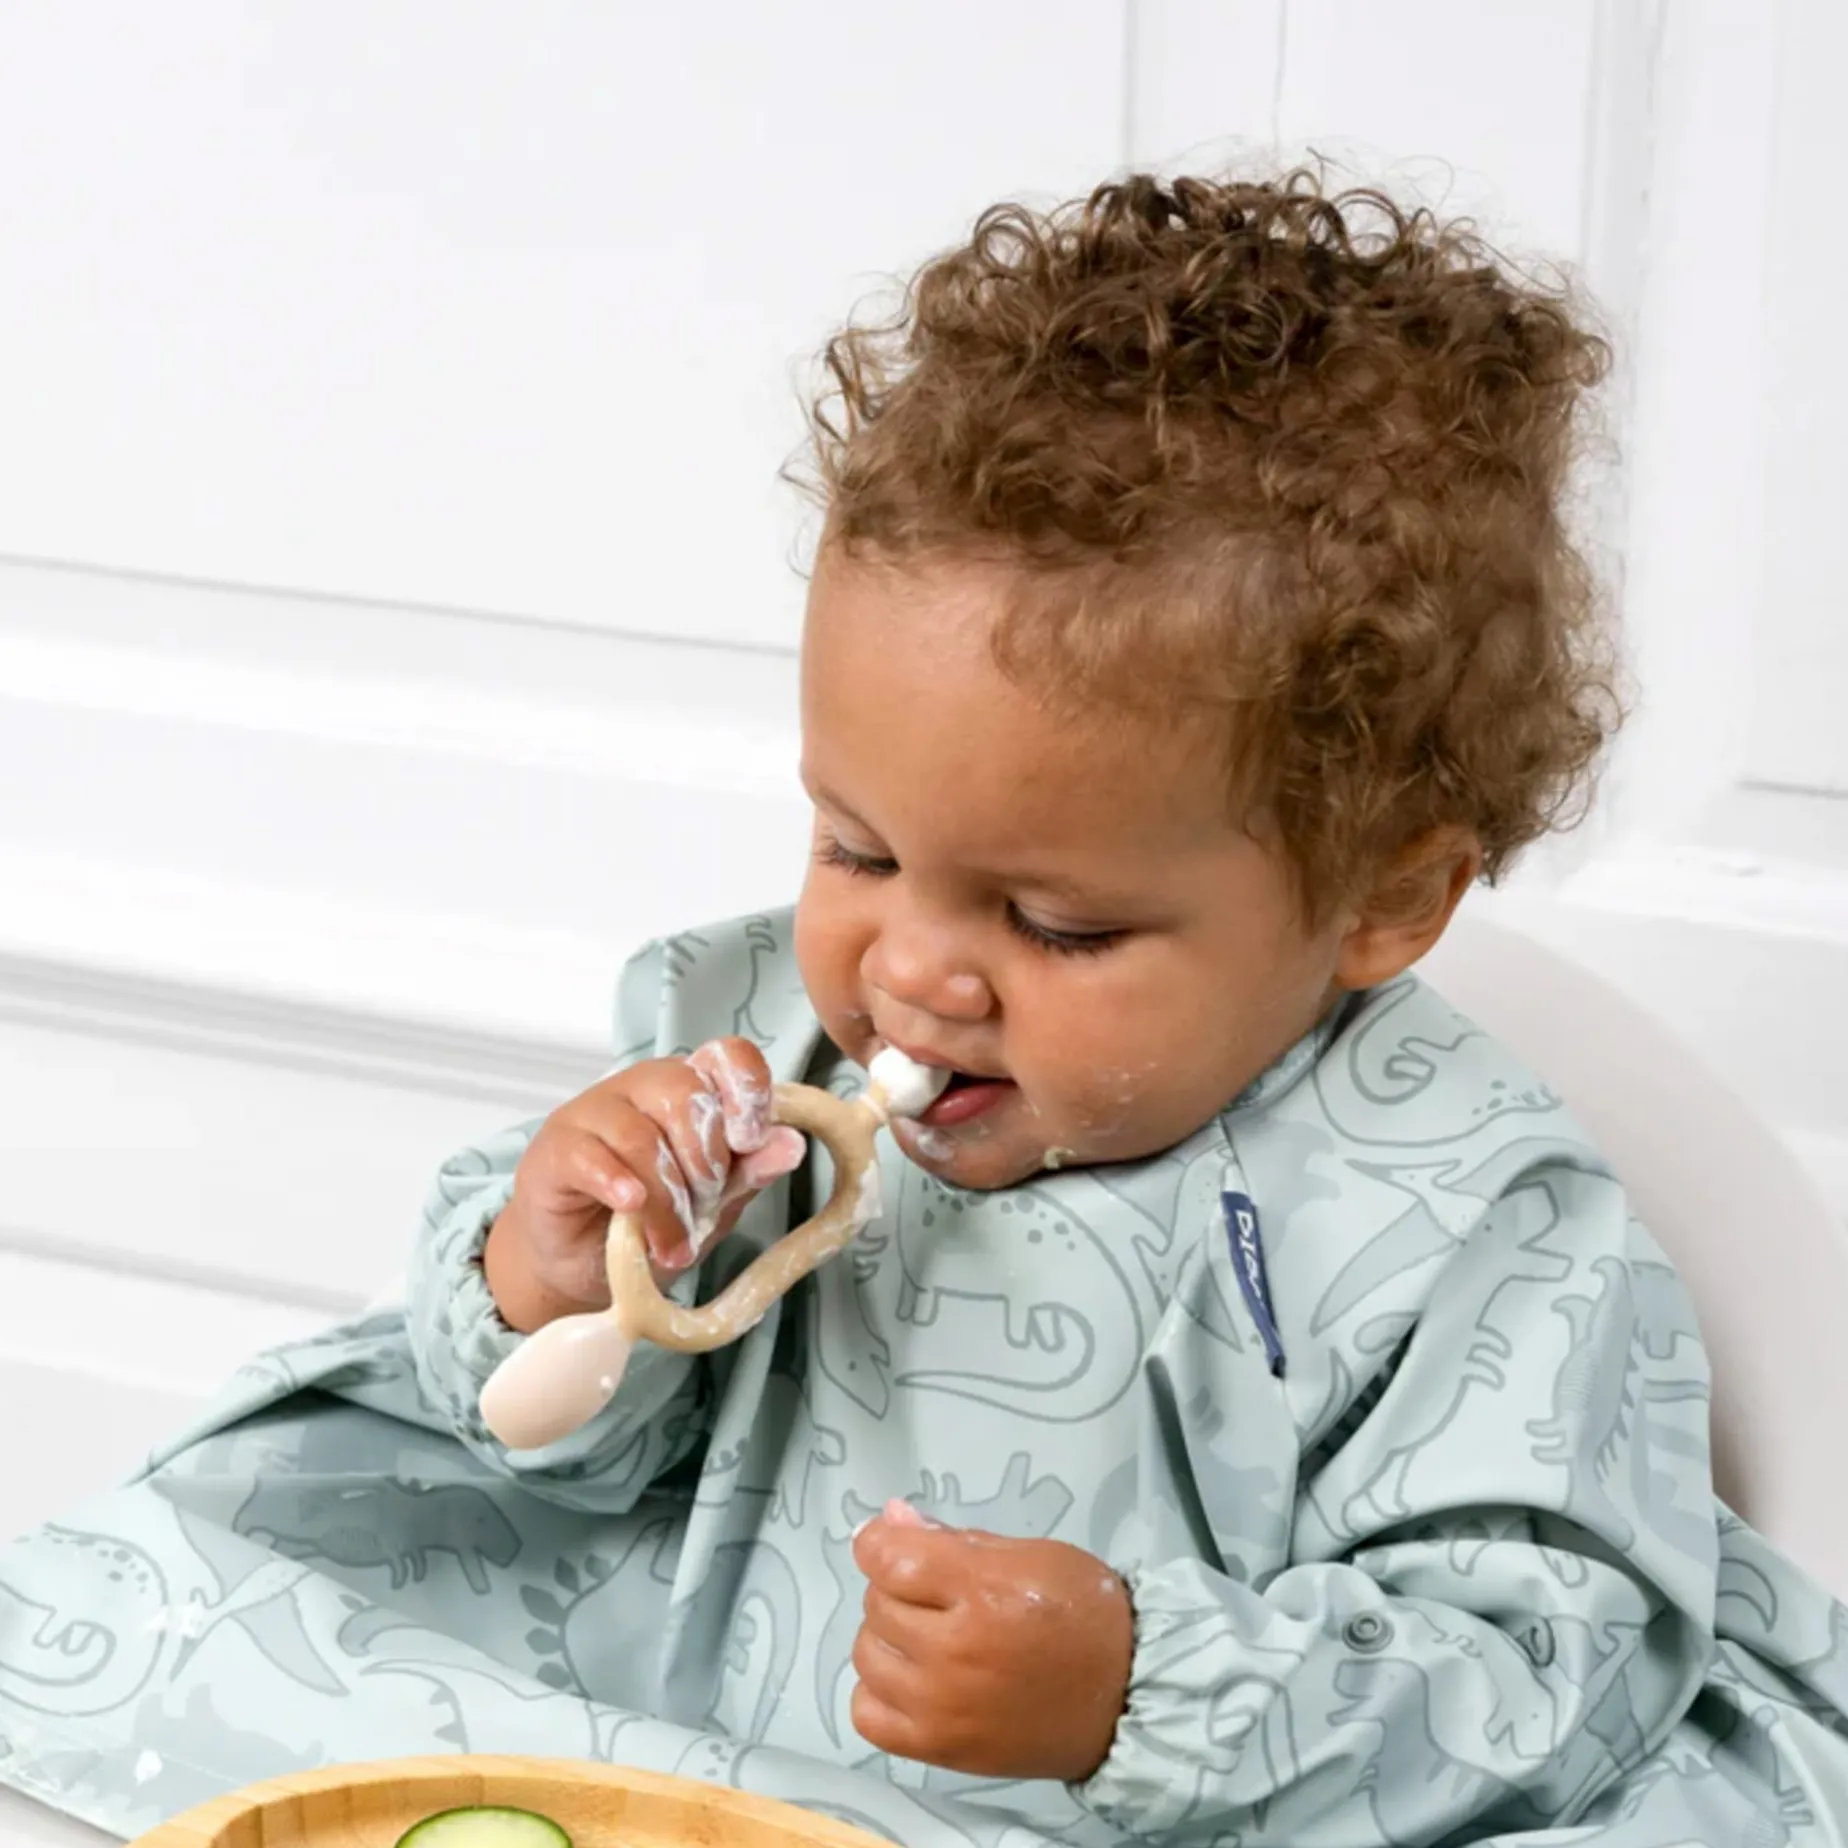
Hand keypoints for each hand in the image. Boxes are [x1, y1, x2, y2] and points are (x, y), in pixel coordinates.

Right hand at [484, 1038, 805, 1332]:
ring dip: (667, 1199)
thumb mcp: (715, 1207)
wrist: (582, 1267)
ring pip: (641, 1134)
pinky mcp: (555, 1147)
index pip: (727, 1055)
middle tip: (703, 1211)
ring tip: (672, 1243)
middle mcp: (643, 1086)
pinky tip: (631, 1208)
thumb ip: (749, 1173)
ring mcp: (594, 1111)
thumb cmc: (652, 1224)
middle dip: (705, 1163)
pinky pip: (592, 1155)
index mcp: (692, 1089)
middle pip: (687, 1093)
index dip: (747, 1090)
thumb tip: (791, 1144)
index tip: (750, 1141)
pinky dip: (618, 1184)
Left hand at [850, 1503, 1132, 1781]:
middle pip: (877, 1602)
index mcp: (982, 1589)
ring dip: (888, 1639)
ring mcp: (941, 1704)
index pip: (886, 1557)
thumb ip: (954, 1539)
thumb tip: (890, 1518)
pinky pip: (867, 1715)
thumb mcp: (1028, 1555)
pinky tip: (911, 1680)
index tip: (888, 1544)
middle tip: (936, 1596)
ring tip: (926, 1638)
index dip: (877, 1543)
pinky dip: (878, 1693)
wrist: (1122, 1700)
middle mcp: (954, 1648)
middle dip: (897, 1588)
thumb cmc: (1082, 1614)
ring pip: (867, 1654)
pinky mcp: (939, 1748)